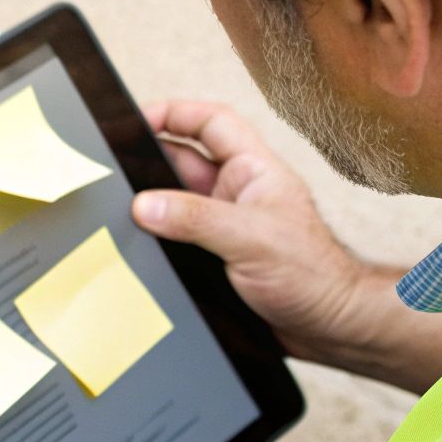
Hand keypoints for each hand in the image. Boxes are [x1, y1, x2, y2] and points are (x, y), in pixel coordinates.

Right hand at [132, 100, 372, 362]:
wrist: (329, 329)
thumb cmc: (314, 276)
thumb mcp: (251, 238)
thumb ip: (196, 219)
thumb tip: (144, 205)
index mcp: (254, 169)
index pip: (210, 122)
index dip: (174, 113)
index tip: (135, 120)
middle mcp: (236, 192)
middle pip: (182, 162)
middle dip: (148, 163)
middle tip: (111, 170)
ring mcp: (224, 226)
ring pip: (173, 204)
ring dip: (149, 207)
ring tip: (115, 211)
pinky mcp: (214, 258)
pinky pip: (175, 239)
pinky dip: (154, 241)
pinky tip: (133, 248)